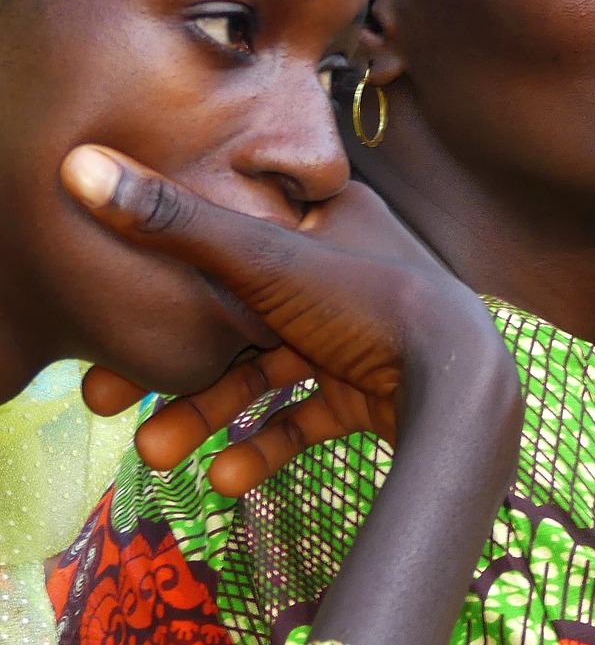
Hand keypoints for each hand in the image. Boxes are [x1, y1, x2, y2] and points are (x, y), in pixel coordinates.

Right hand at [60, 144, 508, 496]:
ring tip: (153, 454)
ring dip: (209, 414)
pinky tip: (222, 479)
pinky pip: (306, 418)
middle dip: (174, 363)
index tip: (110, 309)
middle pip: (237, 315)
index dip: (165, 270)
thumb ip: (175, 224)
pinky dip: (265, 446)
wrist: (466, 392)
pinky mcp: (373, 392)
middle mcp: (344, 272)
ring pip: (265, 374)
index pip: (231, 234)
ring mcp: (360, 336)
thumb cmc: (376, 307)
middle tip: (104, 398)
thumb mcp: (266, 259)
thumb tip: (79, 165)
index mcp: (329, 218)